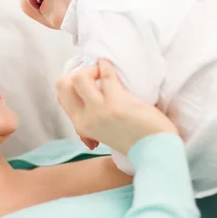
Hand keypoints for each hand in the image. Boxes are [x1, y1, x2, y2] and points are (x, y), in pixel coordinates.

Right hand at [56, 59, 178, 155]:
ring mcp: (99, 110)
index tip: (88, 82)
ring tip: (103, 72)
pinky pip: (105, 75)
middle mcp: (85, 118)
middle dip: (76, 73)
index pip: (62, 97)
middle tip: (94, 76)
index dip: (72, 84)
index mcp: (81, 125)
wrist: (155, 151)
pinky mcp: (116, 103)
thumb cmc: (134, 139)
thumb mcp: (102, 133)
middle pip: (63, 84)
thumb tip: (88, 98)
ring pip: (78, 78)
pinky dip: (106, 66)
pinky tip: (111, 66)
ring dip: (91, 69)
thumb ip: (92, 117)